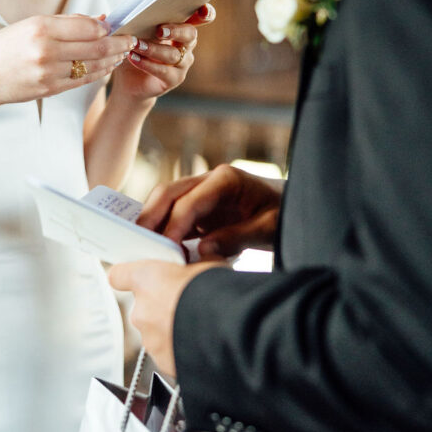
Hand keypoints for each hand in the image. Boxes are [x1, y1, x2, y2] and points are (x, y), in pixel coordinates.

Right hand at [0, 14, 135, 110]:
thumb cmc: (3, 47)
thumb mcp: (29, 25)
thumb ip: (66, 22)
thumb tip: (100, 20)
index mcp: (41, 28)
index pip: (88, 27)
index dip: (107, 27)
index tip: (117, 26)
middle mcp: (46, 51)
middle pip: (96, 47)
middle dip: (119, 44)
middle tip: (131, 40)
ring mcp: (49, 73)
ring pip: (93, 65)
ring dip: (113, 59)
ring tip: (123, 52)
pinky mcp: (50, 90)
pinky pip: (83, 80)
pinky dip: (98, 72)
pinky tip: (107, 66)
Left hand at [109, 259, 223, 375]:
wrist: (229, 332)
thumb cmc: (215, 296)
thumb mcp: (210, 265)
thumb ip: (199, 262)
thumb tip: (207, 257)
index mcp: (146, 279)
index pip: (119, 275)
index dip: (127, 276)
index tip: (134, 277)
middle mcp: (141, 311)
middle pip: (143, 306)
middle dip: (162, 305)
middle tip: (187, 302)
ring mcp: (150, 340)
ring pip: (156, 331)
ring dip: (171, 328)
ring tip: (199, 324)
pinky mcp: (163, 362)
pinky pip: (168, 353)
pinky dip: (180, 349)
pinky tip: (201, 341)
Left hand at [110, 4, 215, 102]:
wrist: (129, 79)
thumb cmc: (135, 47)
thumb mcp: (138, 31)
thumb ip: (144, 20)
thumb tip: (139, 11)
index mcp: (181, 27)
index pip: (202, 17)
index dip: (206, 13)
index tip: (203, 10)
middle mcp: (187, 44)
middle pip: (190, 34)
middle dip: (176, 31)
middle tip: (159, 30)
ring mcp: (183, 63)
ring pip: (173, 54)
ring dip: (153, 49)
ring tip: (135, 45)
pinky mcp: (175, 79)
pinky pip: (164, 71)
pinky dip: (147, 64)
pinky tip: (134, 58)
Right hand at [138, 163, 283, 258]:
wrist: (295, 206)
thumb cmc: (285, 213)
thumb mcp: (268, 227)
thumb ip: (237, 238)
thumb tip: (203, 251)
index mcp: (226, 179)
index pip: (190, 201)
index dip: (174, 225)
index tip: (165, 250)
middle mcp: (210, 181)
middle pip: (169, 193)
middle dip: (150, 217)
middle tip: (136, 243)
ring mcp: (203, 193)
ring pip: (167, 202)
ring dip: (154, 223)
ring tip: (141, 248)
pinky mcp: (202, 209)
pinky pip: (176, 215)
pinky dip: (166, 230)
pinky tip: (159, 249)